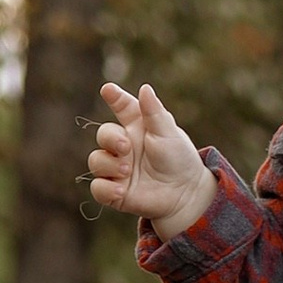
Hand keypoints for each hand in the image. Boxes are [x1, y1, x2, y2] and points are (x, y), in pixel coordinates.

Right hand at [87, 80, 213, 239]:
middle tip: (125, 147)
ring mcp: (117, 168)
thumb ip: (154, 112)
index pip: (121, 106)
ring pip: (96, 161)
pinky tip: (121, 191)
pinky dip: (106, 189)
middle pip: (103, 134)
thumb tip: (145, 88)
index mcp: (136, 126)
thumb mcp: (168, 133)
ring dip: (109, 165)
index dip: (114, 96)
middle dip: (109, 138)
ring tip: (127, 171)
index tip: (108, 90)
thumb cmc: (179, 159)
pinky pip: (98, 189)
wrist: (186, 194)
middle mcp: (124, 145)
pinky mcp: (116, 192)